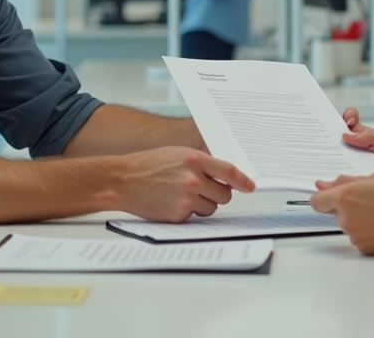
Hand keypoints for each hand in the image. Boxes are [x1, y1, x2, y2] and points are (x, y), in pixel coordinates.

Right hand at [113, 146, 254, 221]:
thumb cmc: (147, 165)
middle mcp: (192, 178)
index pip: (228, 171)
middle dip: (218, 194)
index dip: (243, 180)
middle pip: (224, 194)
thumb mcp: (177, 154)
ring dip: (203, 204)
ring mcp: (186, 198)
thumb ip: (201, 163)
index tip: (250, 186)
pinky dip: (188, 212)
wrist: (123, 180)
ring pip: (212, 208)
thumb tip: (223, 175)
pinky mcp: (178, 215)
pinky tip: (172, 202)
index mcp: (193, 159)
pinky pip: (195, 217)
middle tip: (203, 189)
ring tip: (183, 194)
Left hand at [310, 174, 373, 256]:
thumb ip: (346, 181)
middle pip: (334, 213)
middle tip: (366, 201)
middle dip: (345, 207)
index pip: (317, 201)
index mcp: (344, 197)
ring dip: (357, 219)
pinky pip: (359, 238)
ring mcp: (354, 235)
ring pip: (347, 225)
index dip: (323, 198)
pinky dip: (366, 232)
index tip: (329, 197)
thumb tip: (326, 184)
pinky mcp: (364, 248)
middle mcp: (345, 217)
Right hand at [337, 108, 373, 201]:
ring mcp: (372, 172)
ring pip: (349, 166)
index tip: (341, 120)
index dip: (345, 124)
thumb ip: (372, 136)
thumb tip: (348, 134)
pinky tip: (344, 178)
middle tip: (327, 142)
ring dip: (340, 163)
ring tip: (332, 159)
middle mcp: (372, 155)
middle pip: (346, 148)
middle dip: (336, 144)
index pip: (354, 129)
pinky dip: (350, 181)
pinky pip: (358, 183)